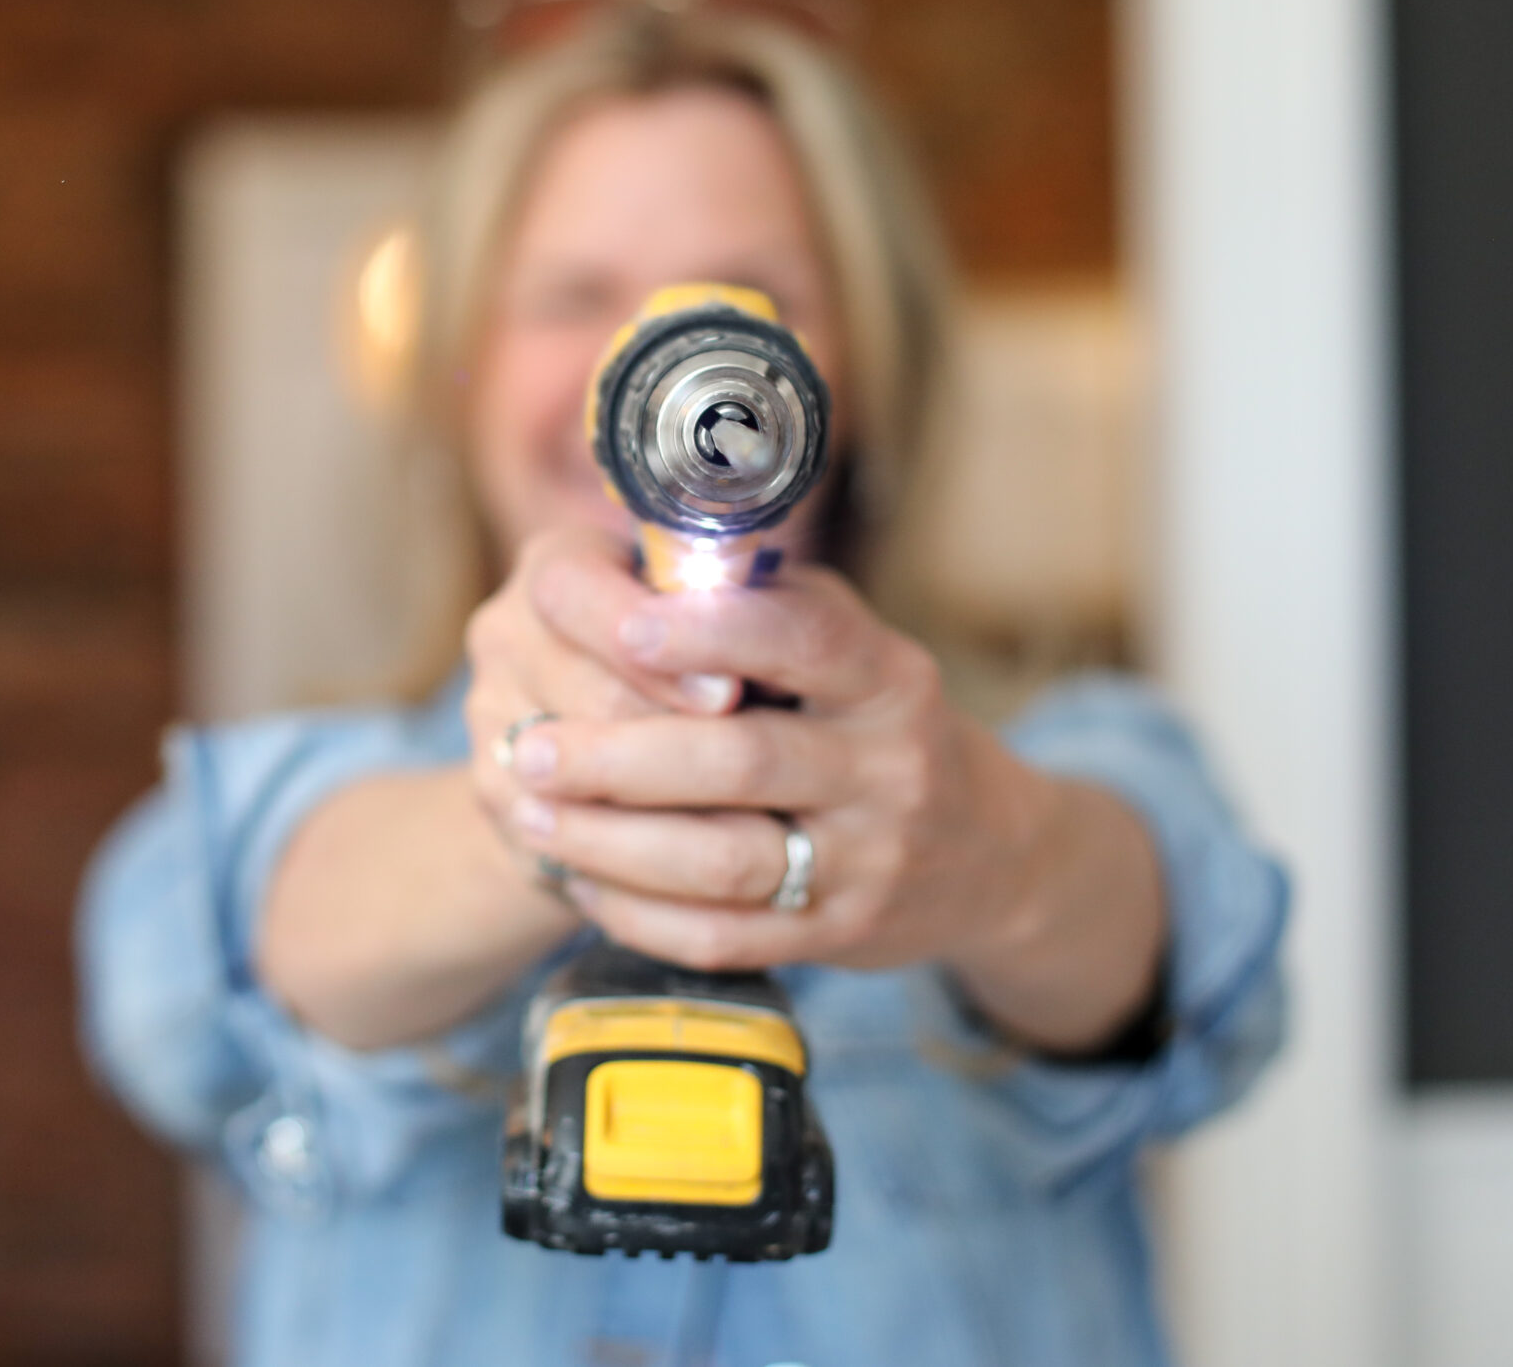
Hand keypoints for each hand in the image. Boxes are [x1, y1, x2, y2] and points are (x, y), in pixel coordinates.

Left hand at [475, 532, 1165, 1046]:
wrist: (984, 850)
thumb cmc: (868, 721)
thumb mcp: (845, 646)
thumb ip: (756, 608)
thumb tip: (628, 576)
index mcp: (885, 674)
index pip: (804, 637)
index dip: (712, 629)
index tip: (625, 622)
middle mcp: (888, 765)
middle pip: (740, 761)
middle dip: (619, 755)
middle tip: (528, 744)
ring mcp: (867, 859)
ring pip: (722, 861)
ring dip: (611, 842)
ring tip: (532, 814)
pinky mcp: (837, 935)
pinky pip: (722, 937)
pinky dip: (638, 912)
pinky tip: (582, 881)